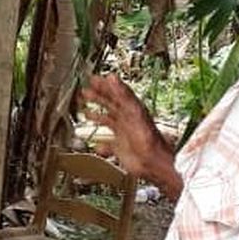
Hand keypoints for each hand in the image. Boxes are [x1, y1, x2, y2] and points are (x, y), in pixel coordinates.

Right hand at [79, 74, 176, 191]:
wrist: (154, 162)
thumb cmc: (148, 138)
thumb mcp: (134, 111)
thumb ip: (123, 94)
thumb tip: (112, 77)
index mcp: (130, 109)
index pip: (115, 93)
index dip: (104, 86)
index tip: (93, 79)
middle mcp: (126, 120)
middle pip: (110, 105)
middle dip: (97, 98)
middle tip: (84, 92)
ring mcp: (123, 134)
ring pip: (108, 121)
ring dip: (97, 116)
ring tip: (85, 111)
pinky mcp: (121, 148)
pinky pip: (108, 145)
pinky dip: (101, 145)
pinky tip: (96, 145)